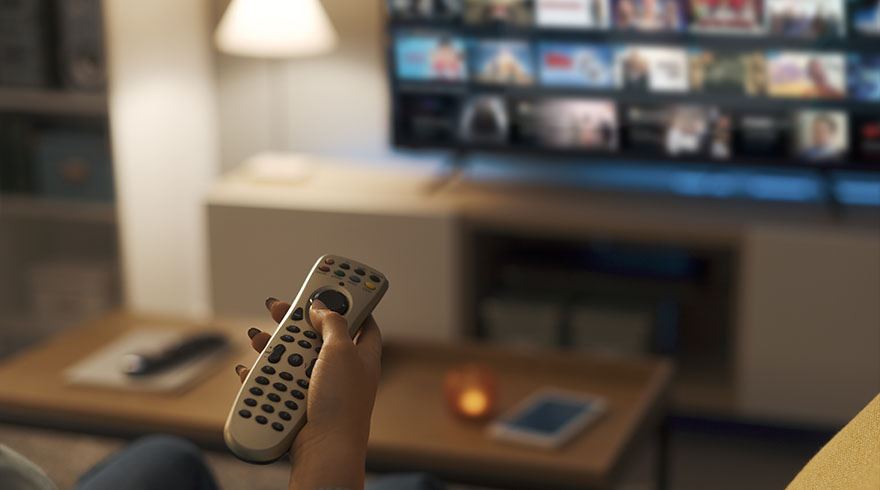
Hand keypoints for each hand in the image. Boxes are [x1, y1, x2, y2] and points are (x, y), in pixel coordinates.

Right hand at [234, 297, 381, 489]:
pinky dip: (262, 374)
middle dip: (296, 320)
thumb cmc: (340, 403)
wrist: (324, 451)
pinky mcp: (299, 404)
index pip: (361, 318)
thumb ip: (333, 323)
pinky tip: (249, 369)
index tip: (335, 280)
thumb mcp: (341, 351)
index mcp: (362, 354)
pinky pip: (277, 382)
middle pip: (318, 334)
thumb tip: (322, 306)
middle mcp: (342, 369)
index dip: (349, 298)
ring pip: (292, 357)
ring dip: (272, 345)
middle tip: (278, 305)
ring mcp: (320, 387)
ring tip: (257, 338)